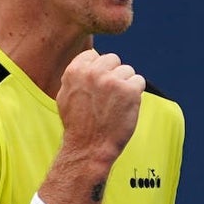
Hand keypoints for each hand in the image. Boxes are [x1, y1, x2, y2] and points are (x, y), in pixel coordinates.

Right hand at [55, 49, 144, 166]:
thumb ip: (75, 75)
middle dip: (113, 75)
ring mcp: (112, 80)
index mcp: (75, 70)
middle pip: (113, 59)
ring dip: (125, 85)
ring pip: (128, 70)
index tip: (97, 90)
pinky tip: (125, 107)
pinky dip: (136, 94)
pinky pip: (139, 81)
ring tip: (115, 105)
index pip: (95, 55)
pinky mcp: (129, 90)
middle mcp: (93, 72)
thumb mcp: (64, 96)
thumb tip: (89, 58)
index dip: (99, 72)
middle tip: (108, 98)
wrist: (89, 147)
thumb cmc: (77, 125)